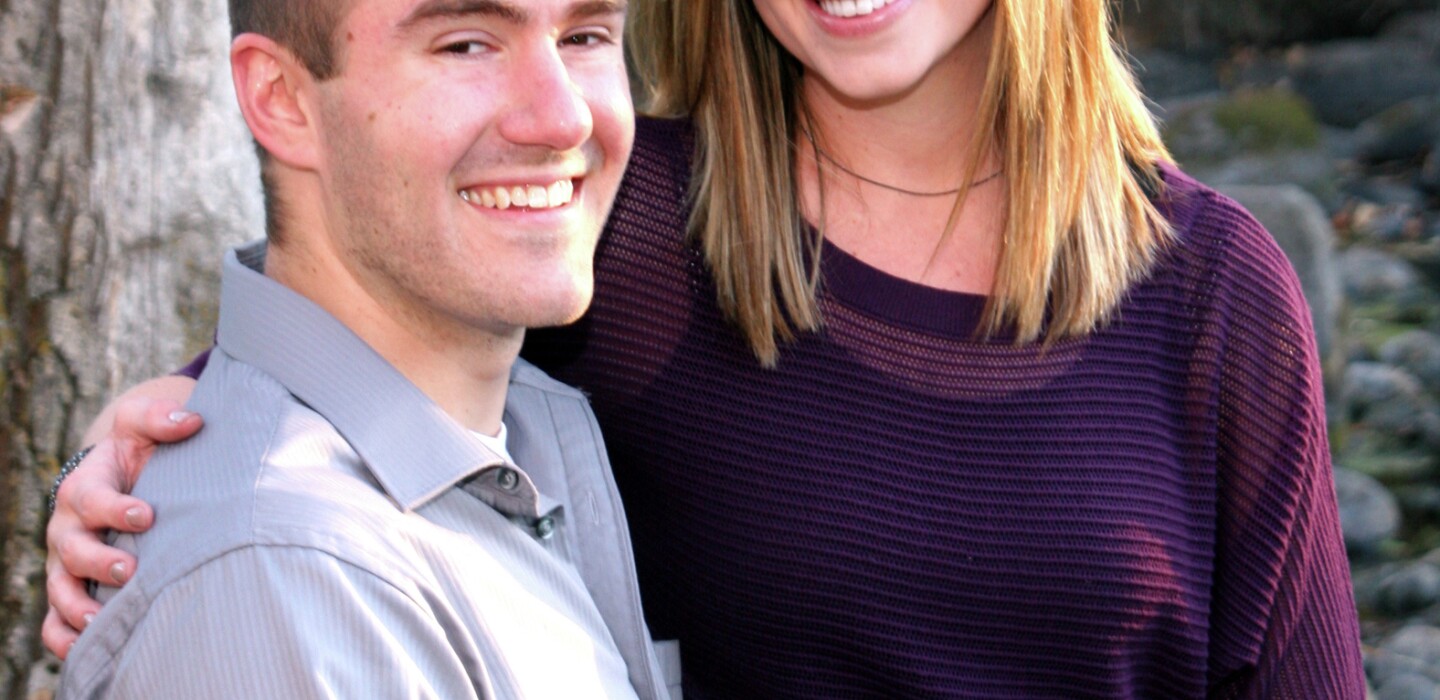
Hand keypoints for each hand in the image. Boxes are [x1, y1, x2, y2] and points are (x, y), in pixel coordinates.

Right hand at [42, 379, 200, 657]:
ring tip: (101, 619)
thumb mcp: (142, 426)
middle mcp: (69, 527)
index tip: (147, 515)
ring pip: (59, 588)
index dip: (114, 508)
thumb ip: (162, 419)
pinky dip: (62, 636)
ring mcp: (67, 562)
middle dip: (98, 561)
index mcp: (84, 487)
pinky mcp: (72, 588)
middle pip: (72, 548)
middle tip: (129, 569)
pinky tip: (83, 649)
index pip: (91, 499)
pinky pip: (55, 618)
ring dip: (77, 606)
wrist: (124, 475)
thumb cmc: (138, 450)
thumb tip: (192, 421)